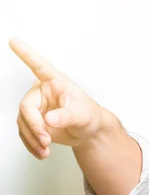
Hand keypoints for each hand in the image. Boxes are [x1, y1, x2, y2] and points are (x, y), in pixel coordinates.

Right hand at [11, 38, 104, 159]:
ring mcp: (35, 107)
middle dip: (35, 126)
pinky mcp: (33, 122)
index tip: (14, 40)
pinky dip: (32, 145)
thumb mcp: (83, 115)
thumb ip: (67, 116)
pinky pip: (25, 133)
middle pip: (26, 107)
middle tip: (46, 139)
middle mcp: (41, 92)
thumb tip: (50, 120)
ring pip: (23, 122)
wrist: (89, 131)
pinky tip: (41, 153)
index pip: (39, 66)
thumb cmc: (89, 115)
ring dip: (33, 139)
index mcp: (54, 82)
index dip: (26, 54)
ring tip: (45, 150)